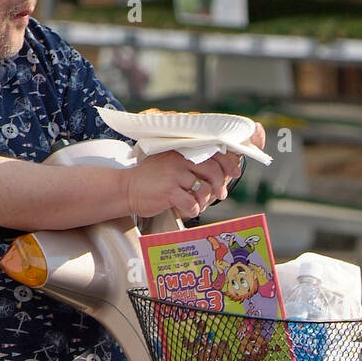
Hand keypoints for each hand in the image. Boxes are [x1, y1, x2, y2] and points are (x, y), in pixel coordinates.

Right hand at [123, 118, 265, 222]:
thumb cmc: (150, 180)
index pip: (213, 152)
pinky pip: (191, 202)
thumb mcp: (170, 164)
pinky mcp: (168, 192)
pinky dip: (194, 209)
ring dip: (206, 199)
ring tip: (201, 203)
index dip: (228, 163)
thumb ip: (190, 164)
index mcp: (182, 151)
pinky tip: (189, 209)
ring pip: (203, 188)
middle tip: (222, 194)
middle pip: (213, 170)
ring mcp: (174, 176)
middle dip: (221, 184)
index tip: (235, 172)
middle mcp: (179, 160)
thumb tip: (218, 171)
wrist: (126, 189)